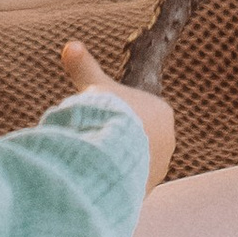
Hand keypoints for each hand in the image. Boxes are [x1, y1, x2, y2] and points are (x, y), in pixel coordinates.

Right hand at [60, 40, 173, 183]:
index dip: (118, 114)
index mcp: (162, 113)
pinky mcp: (146, 190)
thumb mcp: (94, 86)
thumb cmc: (107, 114)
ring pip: (134, 163)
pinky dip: (115, 182)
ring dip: (117, 162)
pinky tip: (97, 179)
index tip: (102, 117)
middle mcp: (168, 143)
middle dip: (119, 140)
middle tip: (95, 138)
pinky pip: (128, 184)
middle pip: (139, 139)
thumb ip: (84, 67)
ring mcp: (158, 169)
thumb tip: (70, 45)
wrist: (109, 154)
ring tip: (94, 160)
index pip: (141, 112)